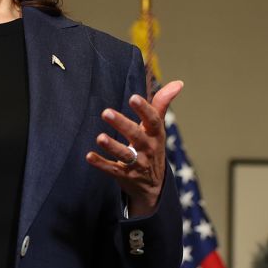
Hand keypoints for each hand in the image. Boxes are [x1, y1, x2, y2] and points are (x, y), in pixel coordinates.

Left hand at [86, 80, 183, 216]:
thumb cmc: (152, 146)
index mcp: (155, 134)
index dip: (144, 109)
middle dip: (122, 124)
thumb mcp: (158, 128)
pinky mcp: (125, 175)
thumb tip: (178, 83)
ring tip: (100, 137)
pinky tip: (89, 156)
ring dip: (112, 146)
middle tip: (106, 112)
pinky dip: (101, 163)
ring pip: (125, 154)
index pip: (153, 120)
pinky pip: (112, 169)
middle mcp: (148, 149)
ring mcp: (137, 163)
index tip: (133, 97)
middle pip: (136, 136)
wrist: (154, 185)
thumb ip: (162, 104)